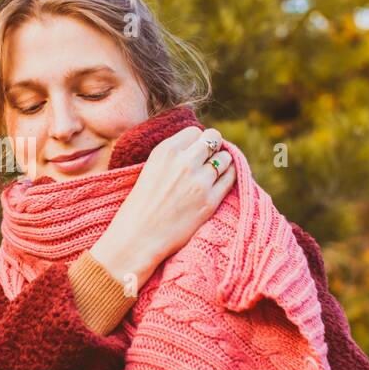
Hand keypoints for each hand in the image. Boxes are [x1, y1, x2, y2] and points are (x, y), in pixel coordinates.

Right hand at [89, 126, 235, 291]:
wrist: (138, 237)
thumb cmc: (140, 205)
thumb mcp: (150, 168)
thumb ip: (172, 155)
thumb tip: (196, 146)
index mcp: (165, 151)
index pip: (194, 131)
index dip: (196, 140)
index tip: (195, 150)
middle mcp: (185, 162)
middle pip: (213, 138)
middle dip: (213, 146)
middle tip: (209, 157)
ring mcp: (199, 182)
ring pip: (225, 158)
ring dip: (222, 162)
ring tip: (214, 171)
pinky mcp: (210, 201)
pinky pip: (230, 178)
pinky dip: (229, 176)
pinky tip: (221, 180)